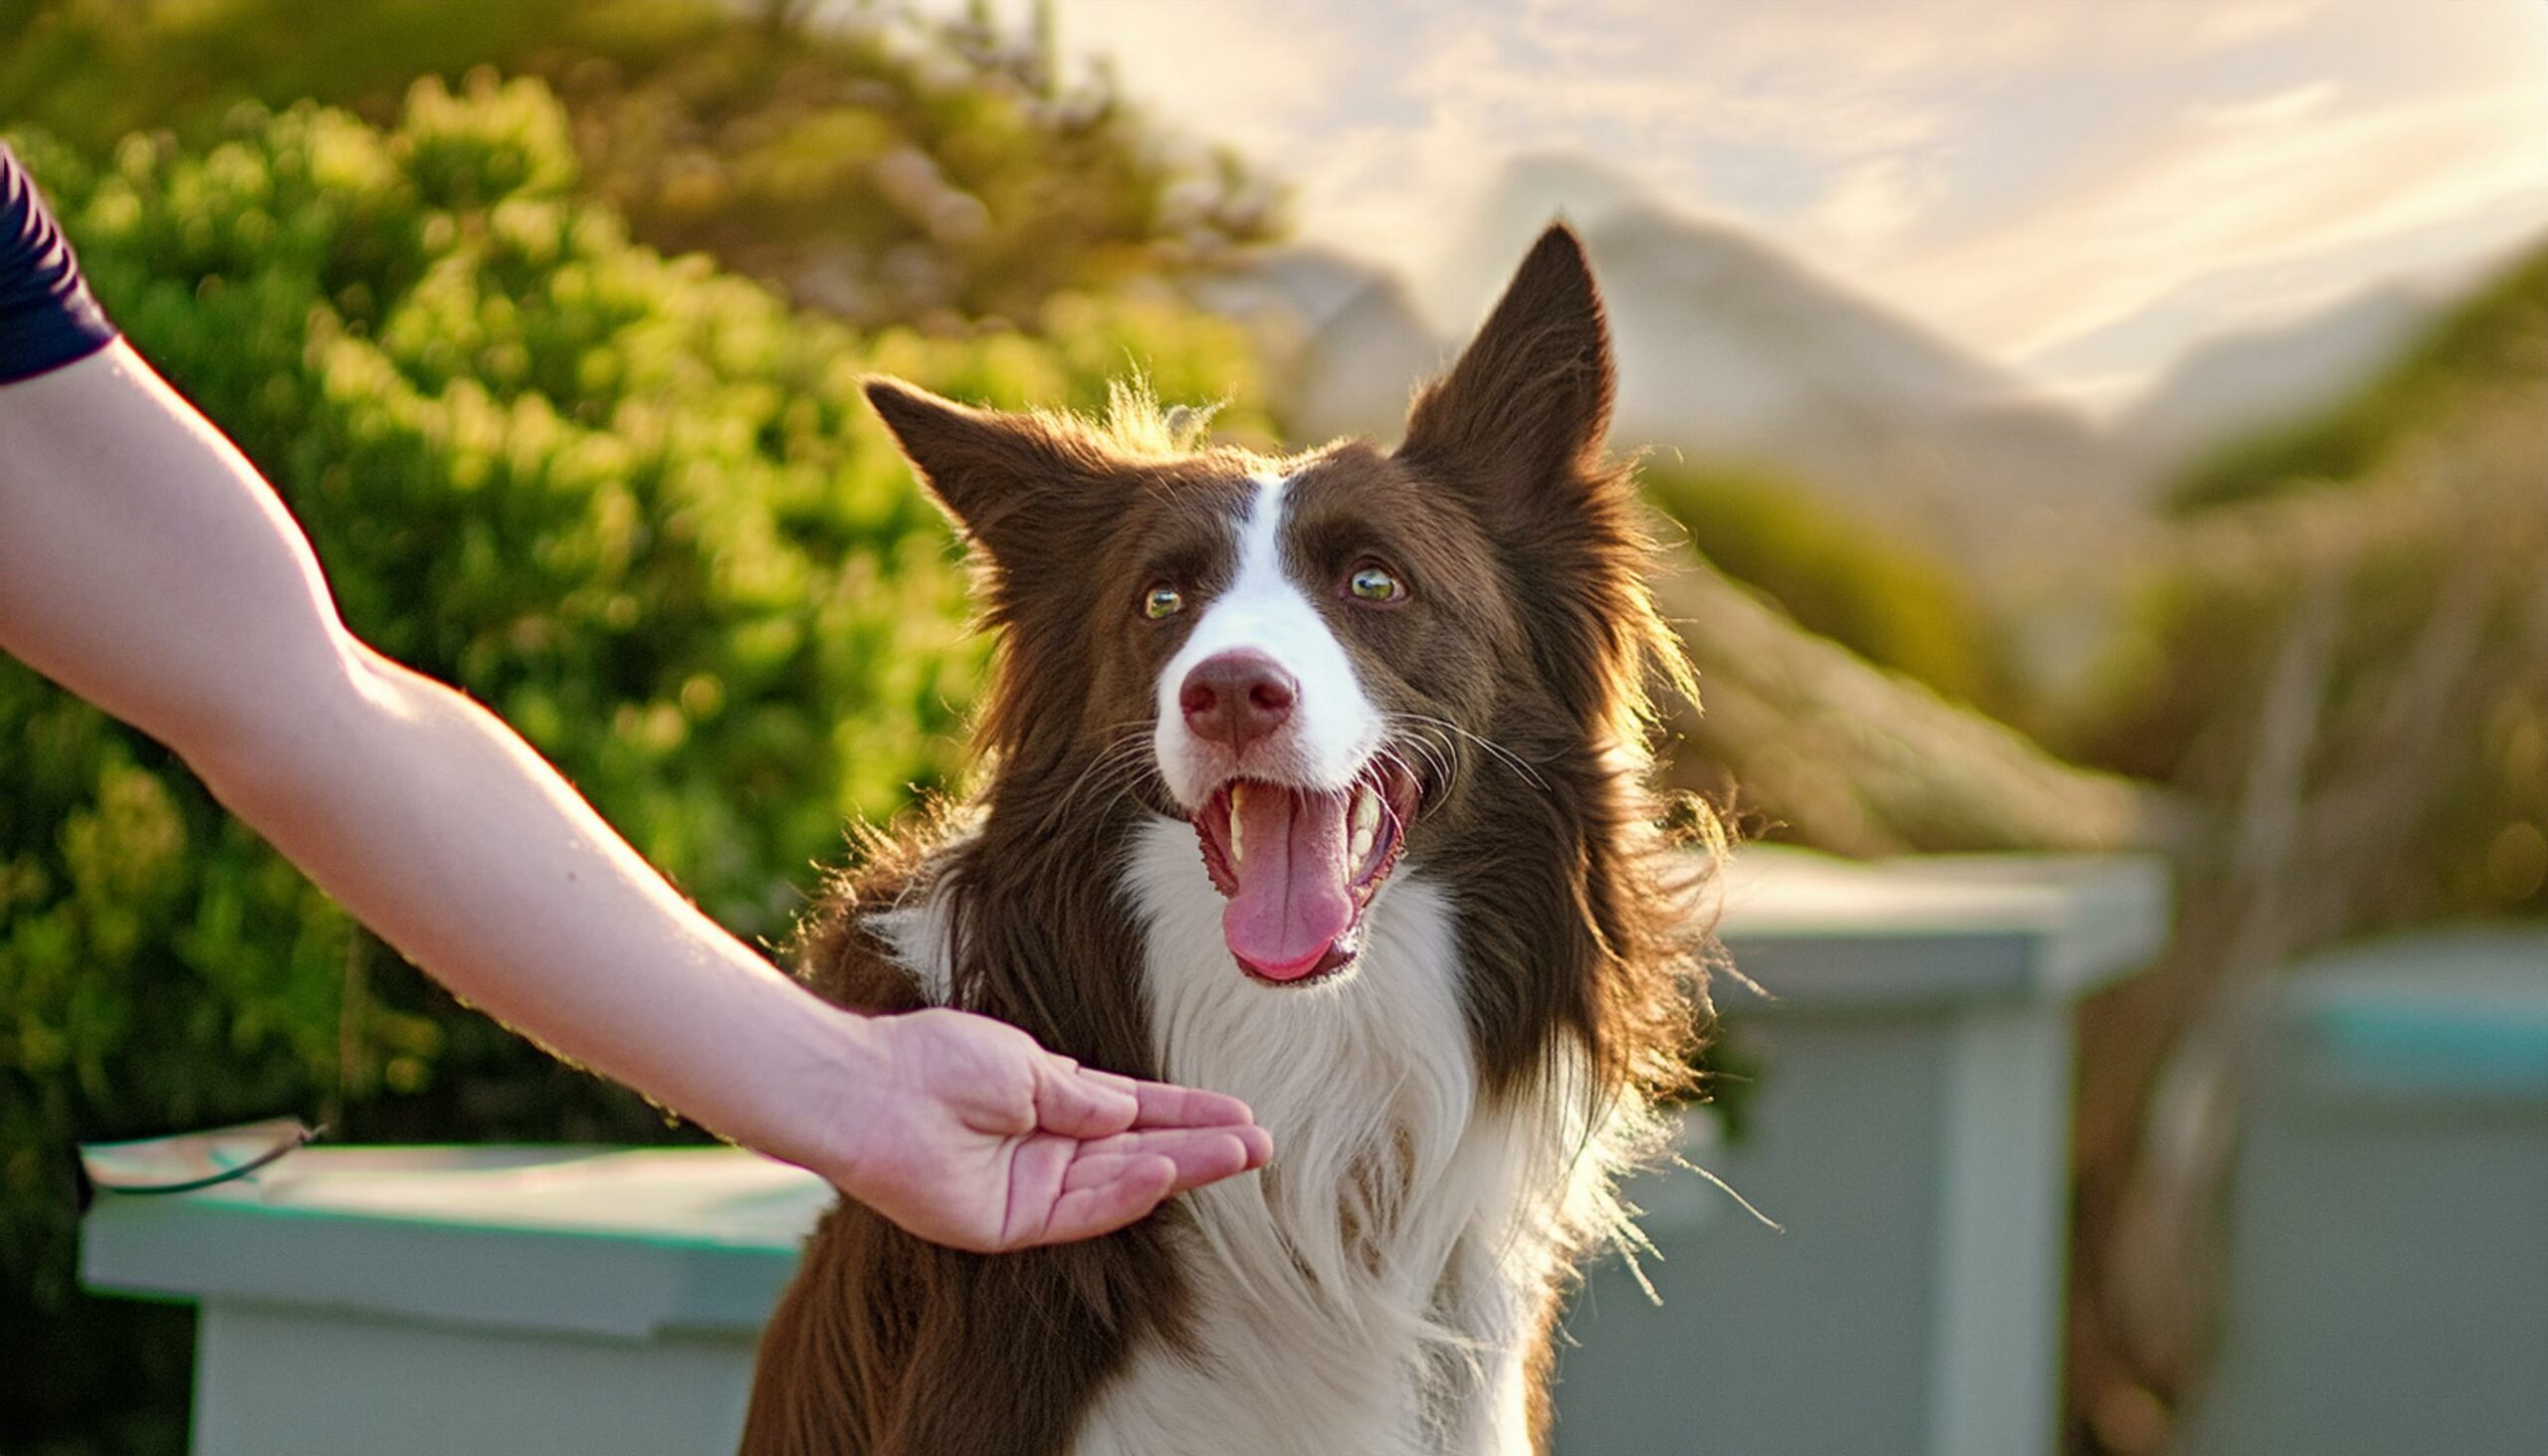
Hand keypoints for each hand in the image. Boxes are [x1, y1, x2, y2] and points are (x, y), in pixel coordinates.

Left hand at [822, 1007, 1269, 1252]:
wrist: (872, 1090)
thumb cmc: (935, 1061)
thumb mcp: (1026, 1064)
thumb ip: (1083, 1096)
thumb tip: (1133, 1109)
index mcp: (1053, 1103)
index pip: (1136, 1112)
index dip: (1188, 1113)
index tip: (1240, 1112)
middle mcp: (1051, 1150)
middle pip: (1140, 1152)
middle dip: (1200, 1147)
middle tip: (1259, 1145)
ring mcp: (1032, 1189)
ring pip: (1121, 1183)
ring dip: (1179, 1168)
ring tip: (1234, 1153)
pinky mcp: (1010, 1224)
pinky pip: (1080, 1212)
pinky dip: (1124, 1192)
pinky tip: (1164, 1169)